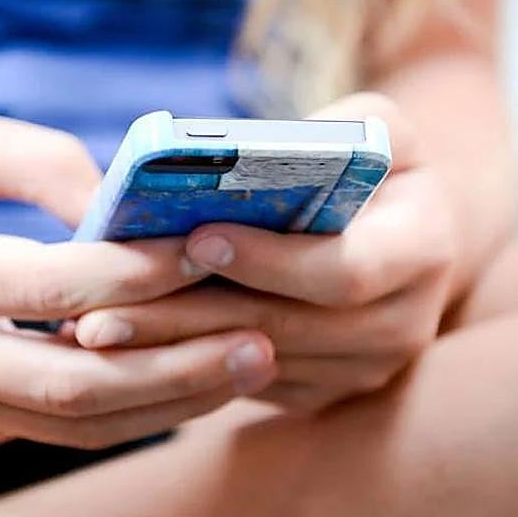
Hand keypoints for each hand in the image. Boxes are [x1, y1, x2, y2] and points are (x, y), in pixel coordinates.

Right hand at [0, 110, 274, 446]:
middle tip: (259, 337)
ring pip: (76, 425)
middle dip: (176, 365)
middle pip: (73, 384)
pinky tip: (190, 379)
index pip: (50, 284)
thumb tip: (128, 207)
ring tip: (246, 364)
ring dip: (170, 401)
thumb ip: (41, 161)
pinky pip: (63, 430)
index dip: (137, 271)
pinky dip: (133, 410)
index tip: (207, 246)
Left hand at [72, 94, 457, 414]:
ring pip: (253, 365)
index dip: (271, 260)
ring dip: (171, 348)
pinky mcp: (324, 390)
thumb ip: (336, 129)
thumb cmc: (374, 162)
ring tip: (95, 328)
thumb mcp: (376, 126)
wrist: (403, 229)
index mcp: (423, 248)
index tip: (197, 237)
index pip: (346, 270)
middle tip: (104, 307)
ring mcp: (365, 368)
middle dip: (189, 316)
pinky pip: (246, 384)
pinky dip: (183, 363)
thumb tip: (243, 154)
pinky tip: (123, 345)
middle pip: (284, 331)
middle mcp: (404, 322)